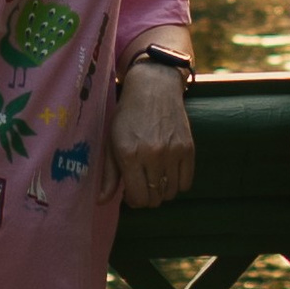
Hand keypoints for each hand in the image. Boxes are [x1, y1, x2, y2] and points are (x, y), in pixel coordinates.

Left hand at [104, 56, 196, 208]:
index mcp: (129, 155)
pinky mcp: (188, 148)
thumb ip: (108, 174)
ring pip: (170, 193)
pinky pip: (186, 183)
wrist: (154, 88)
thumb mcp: (111, 141)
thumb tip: (101, 201)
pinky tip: (169, 172)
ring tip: (155, 176)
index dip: (133, 200)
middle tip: (142, 183)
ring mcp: (173, 152)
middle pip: (154, 199)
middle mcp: (152, 155)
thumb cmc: (128, 115)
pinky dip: (178, 184)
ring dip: (162, 191)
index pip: (137, 198)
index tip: (131, 191)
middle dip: (147, 196)